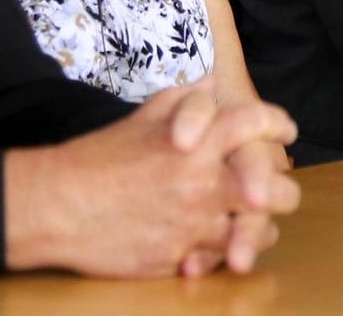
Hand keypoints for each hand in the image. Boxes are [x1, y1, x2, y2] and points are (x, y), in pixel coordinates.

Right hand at [4, 82, 300, 277]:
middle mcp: (204, 181)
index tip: (284, 132)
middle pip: (275, 189)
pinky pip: (219, 259)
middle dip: (281, 190)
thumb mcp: (144, 115)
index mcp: (198, 140)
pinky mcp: (181, 257)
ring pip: (256, 232)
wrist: (58, 205)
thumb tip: (213, 83)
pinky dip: (220, 254)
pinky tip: (213, 247)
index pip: (257, 123)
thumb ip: (187, 100)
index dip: (277, 124)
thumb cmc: (99, 157)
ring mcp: (195, 223)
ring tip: (248, 223)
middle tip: (272, 191)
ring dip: (257, 228)